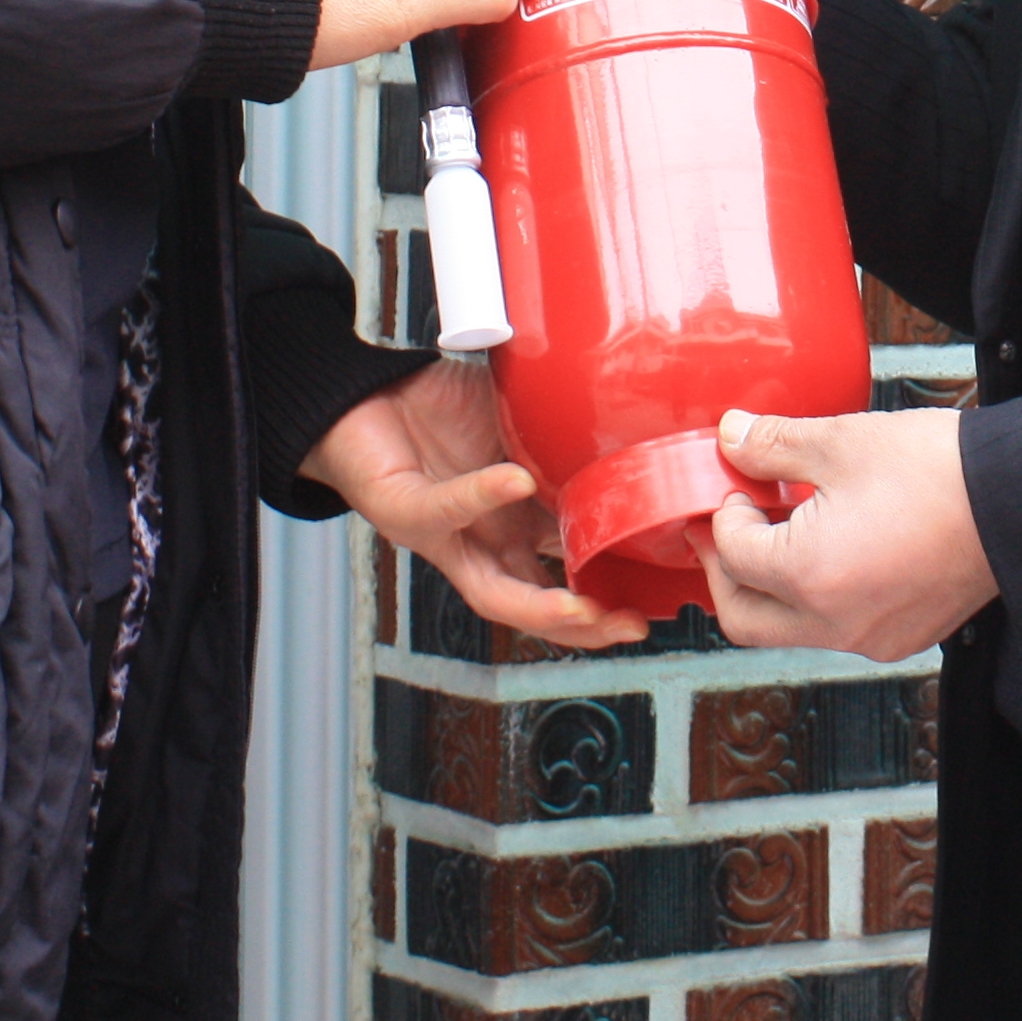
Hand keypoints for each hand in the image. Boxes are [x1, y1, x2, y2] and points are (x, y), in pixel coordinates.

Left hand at [301, 358, 647, 649]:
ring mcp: (446, 538)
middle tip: (631, 624)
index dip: (608, 595)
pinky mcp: (404, 513)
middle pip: (537, 606)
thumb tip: (626, 413)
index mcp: (515, 529)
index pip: (568, 576)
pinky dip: (482, 497)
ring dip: (539, 606)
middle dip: (586, 625)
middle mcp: (484, 545)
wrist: (367, 396)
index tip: (654, 600)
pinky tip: (515, 482)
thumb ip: (561, 433)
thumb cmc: (439, 411)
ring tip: (584, 605)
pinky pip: (447, 510)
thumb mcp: (516, 423)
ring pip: (494, 593)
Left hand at [693, 406, 997, 660]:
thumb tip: (732, 437)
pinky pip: (836, 628)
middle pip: (743, 617)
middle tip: (727, 523)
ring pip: (790, 628)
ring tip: (785, 526)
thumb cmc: (937, 470)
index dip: (723, 512)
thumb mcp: (841, 442)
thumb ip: (773, 444)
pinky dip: (817, 595)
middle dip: (725, 568)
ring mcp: (872, 638)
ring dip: (772, 584)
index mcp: (810, 576)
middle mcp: (835, 624)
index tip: (736, 482)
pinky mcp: (903, 638)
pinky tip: (832, 545)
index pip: (733, 554)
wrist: (1019, 500)